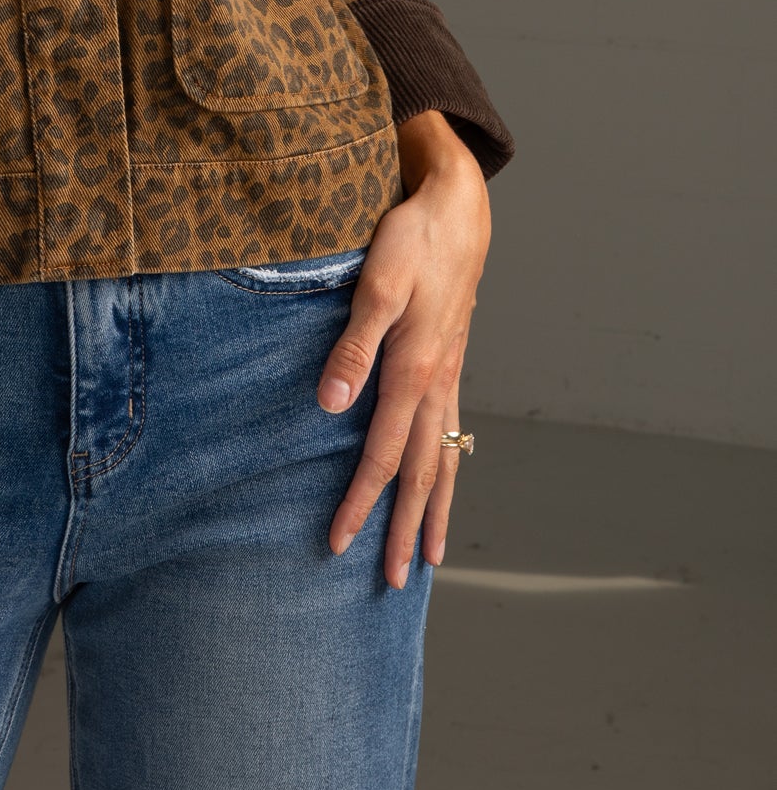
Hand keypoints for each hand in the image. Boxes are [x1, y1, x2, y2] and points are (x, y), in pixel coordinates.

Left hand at [317, 110, 490, 587]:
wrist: (458, 210)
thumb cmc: (412, 242)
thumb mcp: (375, 284)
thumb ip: (353, 347)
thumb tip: (330, 404)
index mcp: (414, 372)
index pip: (382, 456)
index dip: (359, 503)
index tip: (338, 543)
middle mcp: (436, 384)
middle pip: (420, 474)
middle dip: (405, 530)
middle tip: (394, 580)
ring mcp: (449, 376)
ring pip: (444, 460)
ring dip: (435, 511)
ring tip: (432, 557)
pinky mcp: (450, 363)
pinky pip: (452, 434)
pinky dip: (448, 470)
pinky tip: (443, 483)